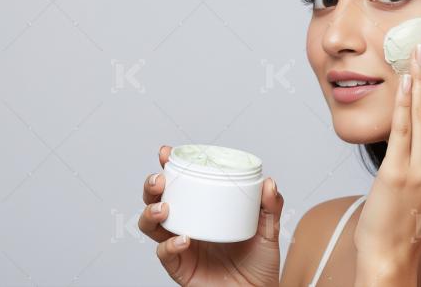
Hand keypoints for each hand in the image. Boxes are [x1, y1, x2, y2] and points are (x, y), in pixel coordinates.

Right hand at [140, 145, 284, 286]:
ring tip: (164, 208)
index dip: (169, 167)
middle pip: (155, 201)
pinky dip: (170, 244)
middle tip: (160, 179)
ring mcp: (180, 246)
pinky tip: (184, 239)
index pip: (180, 185)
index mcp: (203, 211)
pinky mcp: (180, 267)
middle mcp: (187, 225)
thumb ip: (271, 207)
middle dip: (151, 187)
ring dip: (150, 213)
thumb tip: (268, 182)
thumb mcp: (269, 230)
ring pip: (150, 226)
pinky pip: (165, 254)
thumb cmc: (259, 265)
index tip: (167, 153)